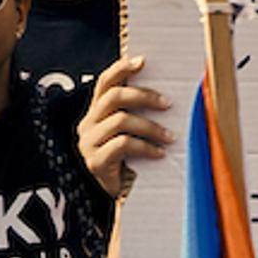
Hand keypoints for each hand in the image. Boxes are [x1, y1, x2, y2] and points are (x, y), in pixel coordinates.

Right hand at [75, 55, 171, 199]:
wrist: (119, 196)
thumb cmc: (130, 161)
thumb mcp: (132, 133)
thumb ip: (137, 114)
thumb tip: (166, 93)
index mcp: (95, 113)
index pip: (104, 83)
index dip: (121, 69)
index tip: (142, 61)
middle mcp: (87, 124)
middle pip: (113, 97)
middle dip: (144, 96)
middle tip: (168, 104)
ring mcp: (88, 143)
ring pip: (120, 121)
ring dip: (151, 127)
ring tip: (171, 136)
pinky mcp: (95, 162)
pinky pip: (123, 145)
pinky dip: (146, 147)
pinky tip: (160, 153)